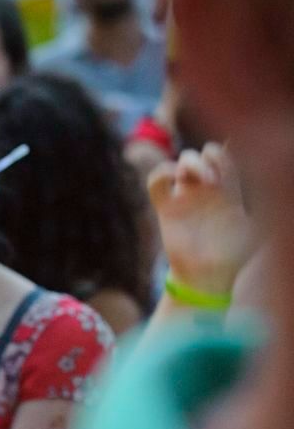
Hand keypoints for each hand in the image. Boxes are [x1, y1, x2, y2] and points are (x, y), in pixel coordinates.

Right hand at [148, 143, 251, 293]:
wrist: (208, 275)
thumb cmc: (234, 256)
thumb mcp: (253, 227)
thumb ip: (261, 208)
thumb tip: (271, 187)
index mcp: (229, 192)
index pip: (226, 158)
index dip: (226, 153)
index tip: (230, 164)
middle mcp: (207, 191)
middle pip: (204, 155)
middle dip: (209, 158)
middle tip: (214, 181)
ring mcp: (186, 197)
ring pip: (183, 161)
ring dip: (191, 163)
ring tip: (198, 179)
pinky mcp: (166, 208)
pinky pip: (156, 182)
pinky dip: (161, 173)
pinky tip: (172, 177)